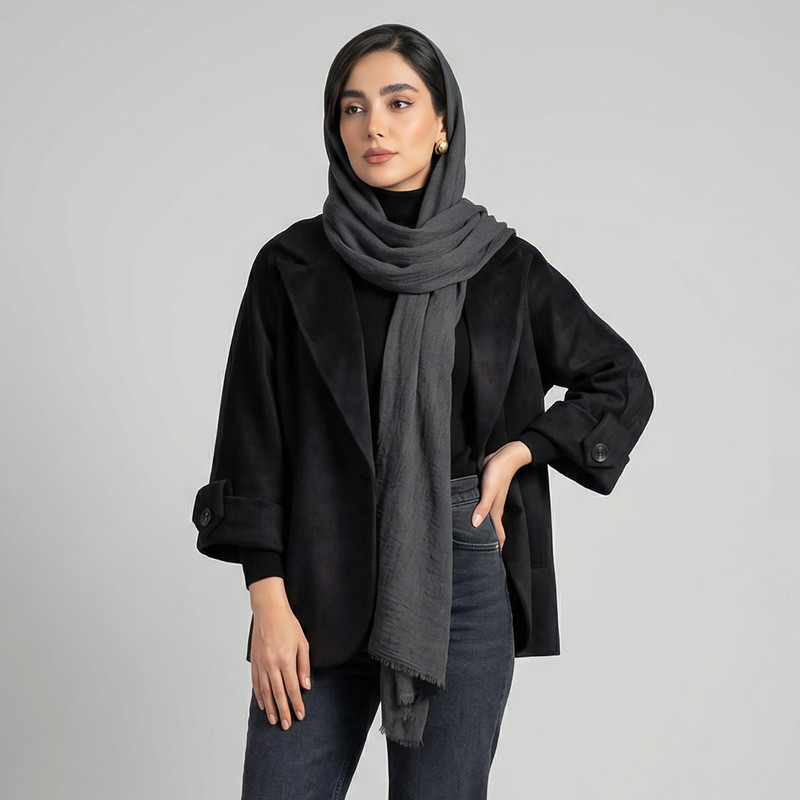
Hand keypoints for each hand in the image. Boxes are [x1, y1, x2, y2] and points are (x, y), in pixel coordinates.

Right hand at [248, 577, 310, 730]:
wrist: (269, 612)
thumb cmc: (288, 625)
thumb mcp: (303, 643)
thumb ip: (304, 666)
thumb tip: (305, 686)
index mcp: (286, 660)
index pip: (292, 689)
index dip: (297, 704)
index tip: (300, 716)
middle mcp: (272, 665)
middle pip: (278, 694)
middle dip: (284, 711)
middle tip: (286, 726)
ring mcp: (261, 664)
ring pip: (265, 691)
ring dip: (271, 708)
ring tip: (274, 720)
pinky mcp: (254, 662)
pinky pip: (256, 683)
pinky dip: (259, 696)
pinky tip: (263, 705)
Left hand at [471, 441, 531, 549]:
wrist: (505, 455)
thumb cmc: (499, 472)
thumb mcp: (489, 491)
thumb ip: (483, 507)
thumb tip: (476, 525)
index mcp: (495, 512)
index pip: (498, 536)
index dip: (496, 549)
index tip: (493, 565)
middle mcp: (493, 509)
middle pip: (492, 531)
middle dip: (489, 545)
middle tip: (480, 559)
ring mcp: (490, 501)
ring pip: (486, 521)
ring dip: (482, 532)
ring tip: (473, 543)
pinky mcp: (485, 493)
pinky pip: (482, 510)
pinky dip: (478, 518)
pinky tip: (471, 519)